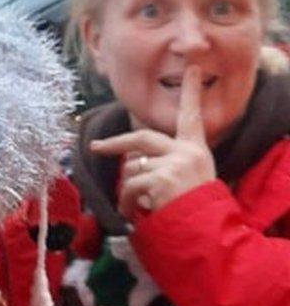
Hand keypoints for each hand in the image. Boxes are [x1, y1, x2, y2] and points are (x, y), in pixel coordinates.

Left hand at [91, 65, 216, 217]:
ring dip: (127, 190)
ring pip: (131, 168)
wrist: (209, 236)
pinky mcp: (161, 178)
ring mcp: (174, 164)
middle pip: (141, 137)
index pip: (192, 116)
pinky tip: (134, 214)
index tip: (193, 68)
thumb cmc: (196, 212)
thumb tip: (131, 161)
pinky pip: (130, 185)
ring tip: (137, 208)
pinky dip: (126, 202)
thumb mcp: (188, 181)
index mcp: (197, 150)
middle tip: (96, 147)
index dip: (192, 92)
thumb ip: (165, 164)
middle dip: (115, 143)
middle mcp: (187, 152)